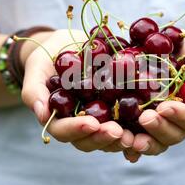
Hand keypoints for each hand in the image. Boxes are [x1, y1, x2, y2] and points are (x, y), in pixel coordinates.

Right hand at [21, 29, 134, 152]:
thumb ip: (34, 90)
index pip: (63, 131)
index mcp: (59, 118)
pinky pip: (128, 123)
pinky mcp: (118, 110)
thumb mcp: (37, 68)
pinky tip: (149, 124)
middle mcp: (80, 124)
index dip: (77, 130)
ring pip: (110, 137)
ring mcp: (100, 119)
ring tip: (135, 132)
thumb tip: (41, 114)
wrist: (70, 45)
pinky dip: (138, 128)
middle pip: (90, 140)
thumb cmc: (49, 57)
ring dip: (123, 138)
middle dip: (103, 138)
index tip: (91, 123)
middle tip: (118, 132)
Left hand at [124, 35, 184, 161]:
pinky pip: (140, 140)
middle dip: (159, 128)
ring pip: (157, 142)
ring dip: (144, 143)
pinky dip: (132, 149)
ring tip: (129, 138)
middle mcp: (183, 123)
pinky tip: (124, 151)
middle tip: (145, 118)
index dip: (181, 114)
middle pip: (174, 134)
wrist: (181, 53)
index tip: (165, 107)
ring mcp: (164, 126)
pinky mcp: (146, 125)